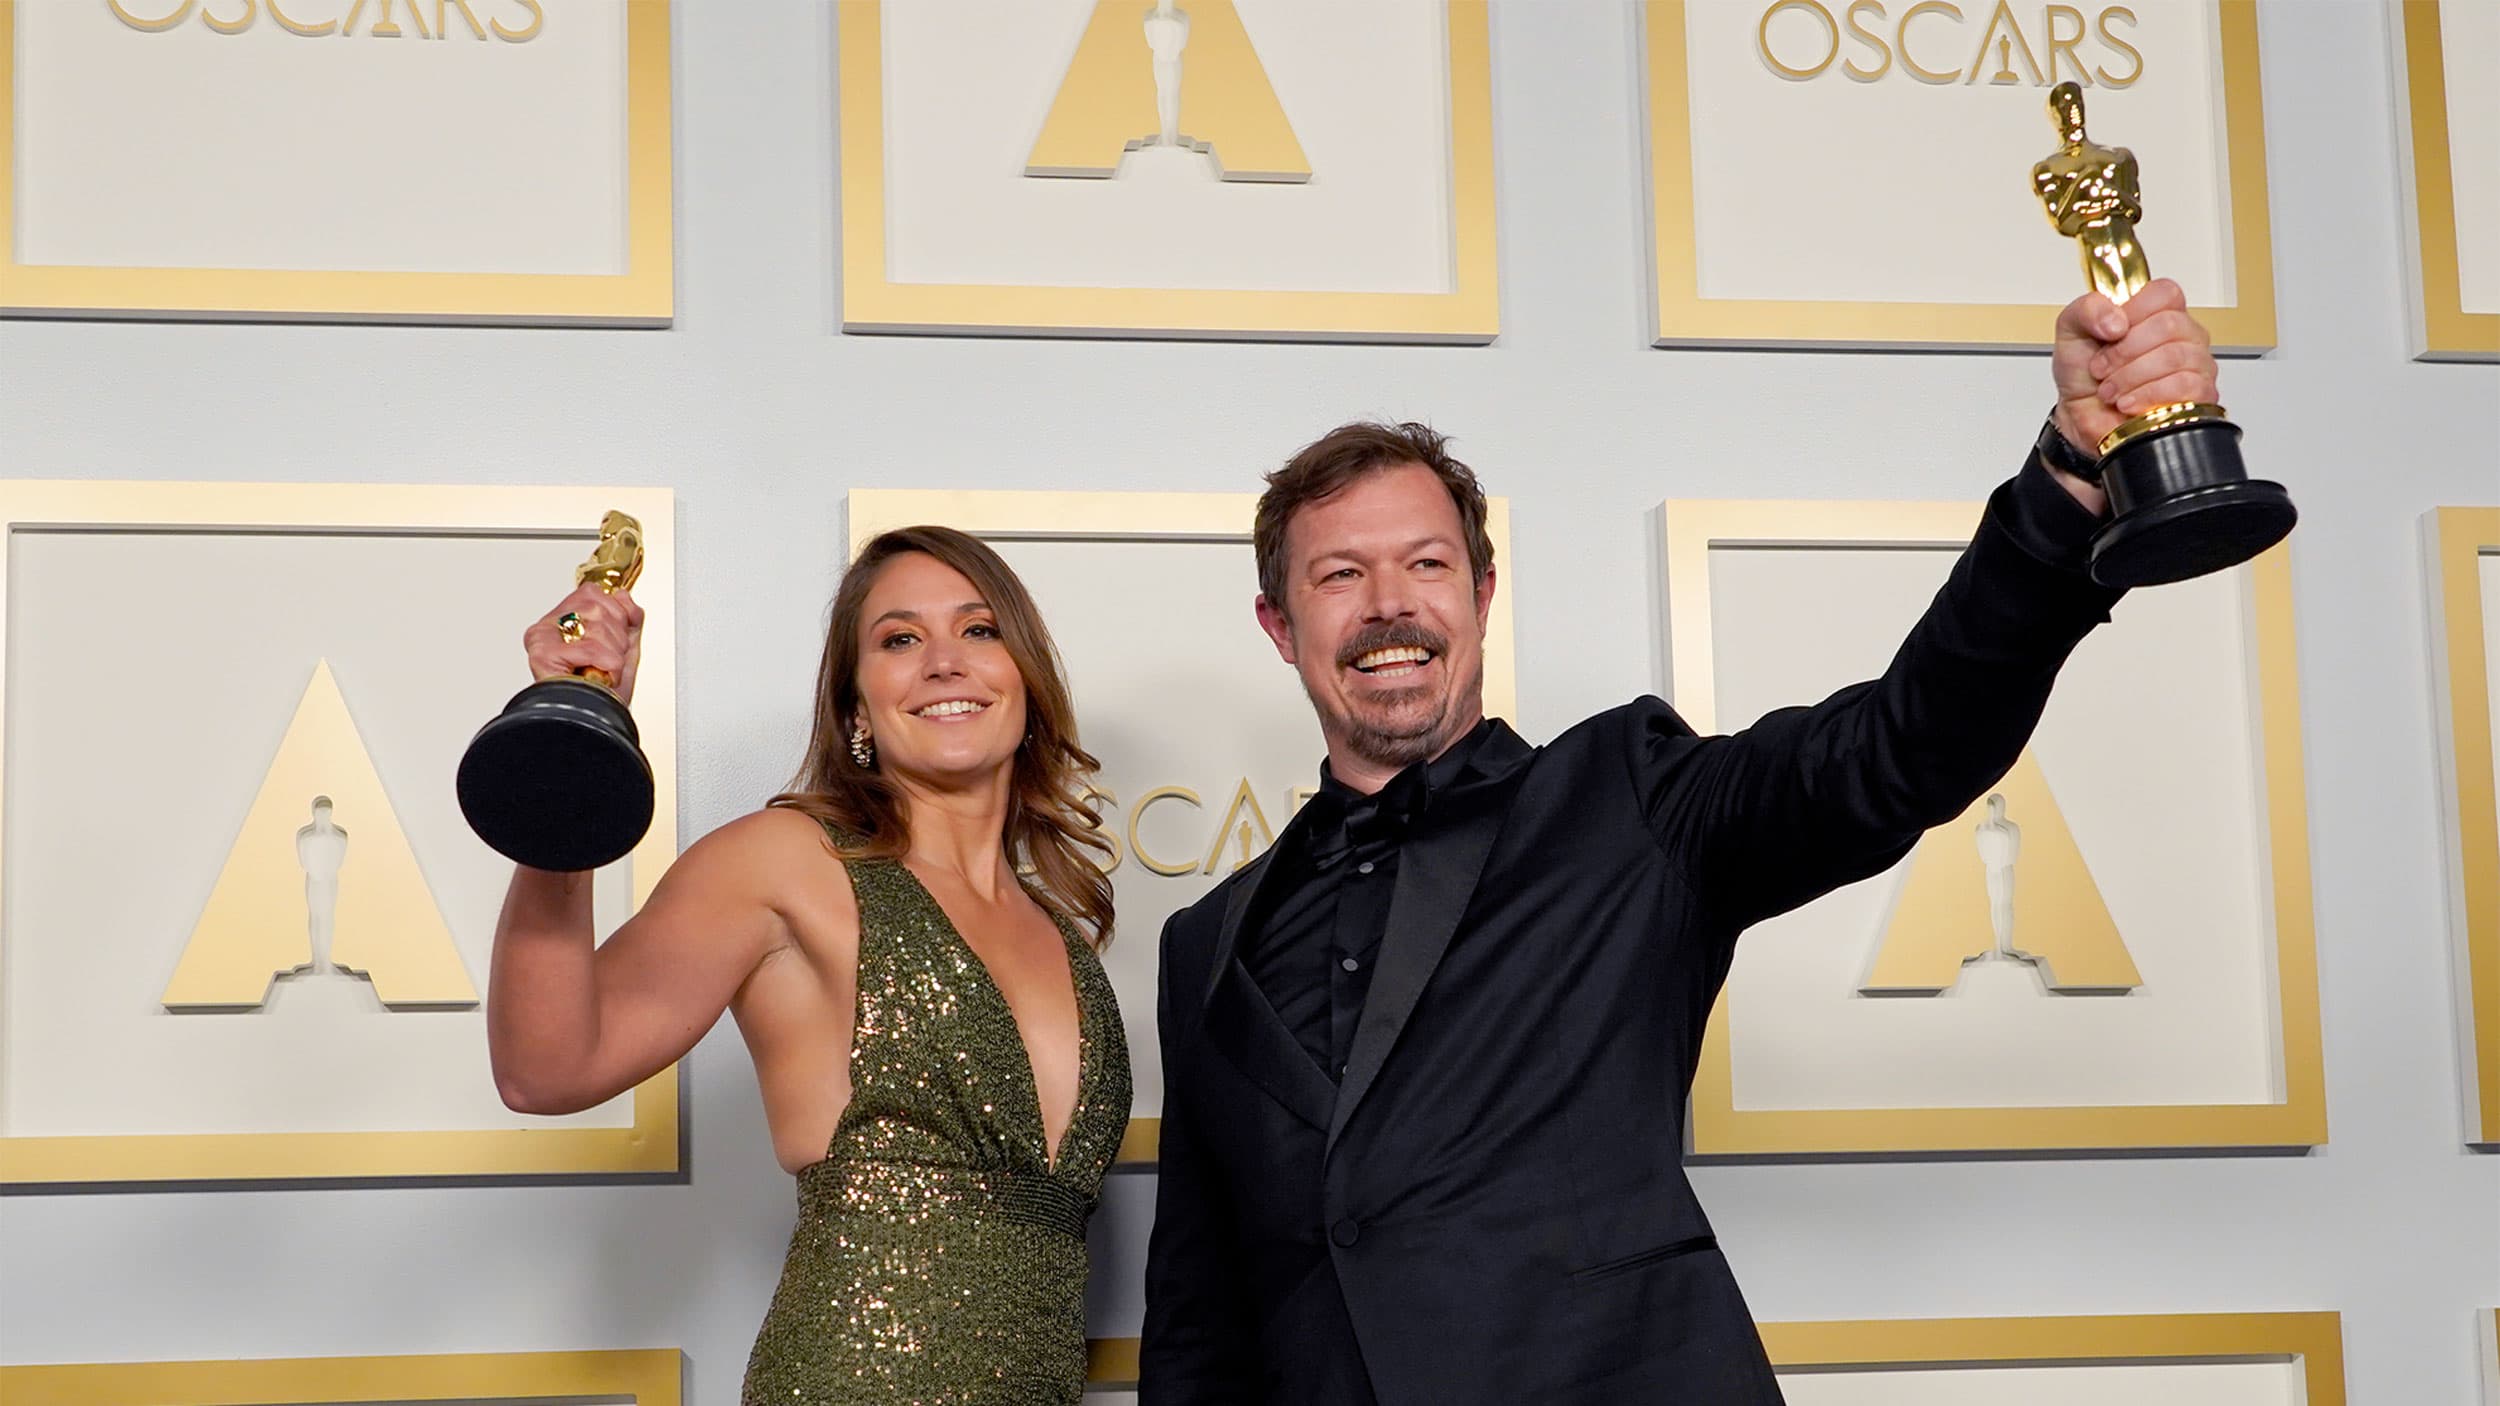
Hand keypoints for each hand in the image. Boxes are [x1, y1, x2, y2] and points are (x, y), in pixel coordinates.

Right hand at [523, 582, 643, 705]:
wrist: (596, 724)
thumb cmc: (604, 692)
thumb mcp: (624, 646)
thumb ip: (625, 616)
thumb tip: (623, 596)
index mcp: (562, 619)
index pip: (593, 593)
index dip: (616, 616)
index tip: (614, 642)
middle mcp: (548, 626)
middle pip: (596, 606)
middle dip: (616, 639)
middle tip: (607, 663)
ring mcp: (542, 639)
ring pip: (596, 625)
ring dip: (612, 655)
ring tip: (601, 671)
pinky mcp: (542, 654)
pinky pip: (591, 648)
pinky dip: (606, 665)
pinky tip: (597, 677)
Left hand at [2052, 278, 2217, 454]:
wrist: (2082, 416)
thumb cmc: (2084, 373)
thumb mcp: (2071, 330)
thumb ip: (2088, 310)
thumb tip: (2116, 320)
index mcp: (2156, 311)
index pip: (2165, 292)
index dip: (2134, 311)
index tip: (2110, 332)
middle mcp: (2182, 334)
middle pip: (2169, 325)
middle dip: (2123, 351)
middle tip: (2102, 368)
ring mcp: (2195, 364)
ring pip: (2174, 356)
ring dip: (2130, 377)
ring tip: (2110, 390)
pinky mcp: (2198, 395)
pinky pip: (2184, 386)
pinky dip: (2146, 396)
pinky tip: (2128, 402)